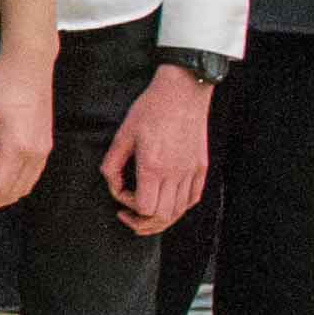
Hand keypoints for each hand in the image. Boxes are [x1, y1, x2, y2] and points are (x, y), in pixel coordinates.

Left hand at [0, 54, 53, 213]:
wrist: (28, 67)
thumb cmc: (1, 86)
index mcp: (17, 148)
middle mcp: (35, 154)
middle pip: (13, 192)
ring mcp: (43, 151)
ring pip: (24, 187)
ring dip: (1, 195)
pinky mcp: (44, 145)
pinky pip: (30, 175)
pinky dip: (12, 184)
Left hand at [104, 63, 209, 232]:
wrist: (183, 92)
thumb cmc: (150, 109)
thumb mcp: (123, 134)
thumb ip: (113, 163)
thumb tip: (112, 184)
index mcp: (153, 167)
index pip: (145, 208)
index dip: (129, 207)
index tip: (120, 194)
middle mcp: (176, 174)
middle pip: (163, 217)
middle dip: (143, 222)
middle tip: (129, 216)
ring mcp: (192, 172)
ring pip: (179, 211)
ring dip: (161, 218)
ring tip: (146, 213)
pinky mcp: (201, 167)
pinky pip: (193, 199)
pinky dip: (179, 207)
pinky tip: (166, 200)